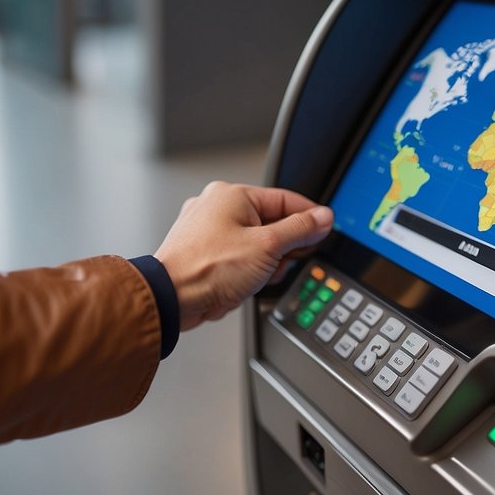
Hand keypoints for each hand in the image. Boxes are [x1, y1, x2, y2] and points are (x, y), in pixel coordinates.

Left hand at [155, 182, 332, 330]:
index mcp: (232, 194)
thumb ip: (300, 230)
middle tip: (286, 261)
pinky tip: (243, 283)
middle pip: (270, 221)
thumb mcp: (267, 247)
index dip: (310, 217)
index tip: (325, 229)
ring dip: (264, 262)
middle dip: (282, 247)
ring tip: (257, 277)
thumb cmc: (206, 270)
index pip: (285, 200)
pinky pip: (237, 254)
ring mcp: (205, 228)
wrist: (169, 299)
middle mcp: (216, 205)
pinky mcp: (200, 250)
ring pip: (254, 241)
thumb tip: (321, 218)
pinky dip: (246, 269)